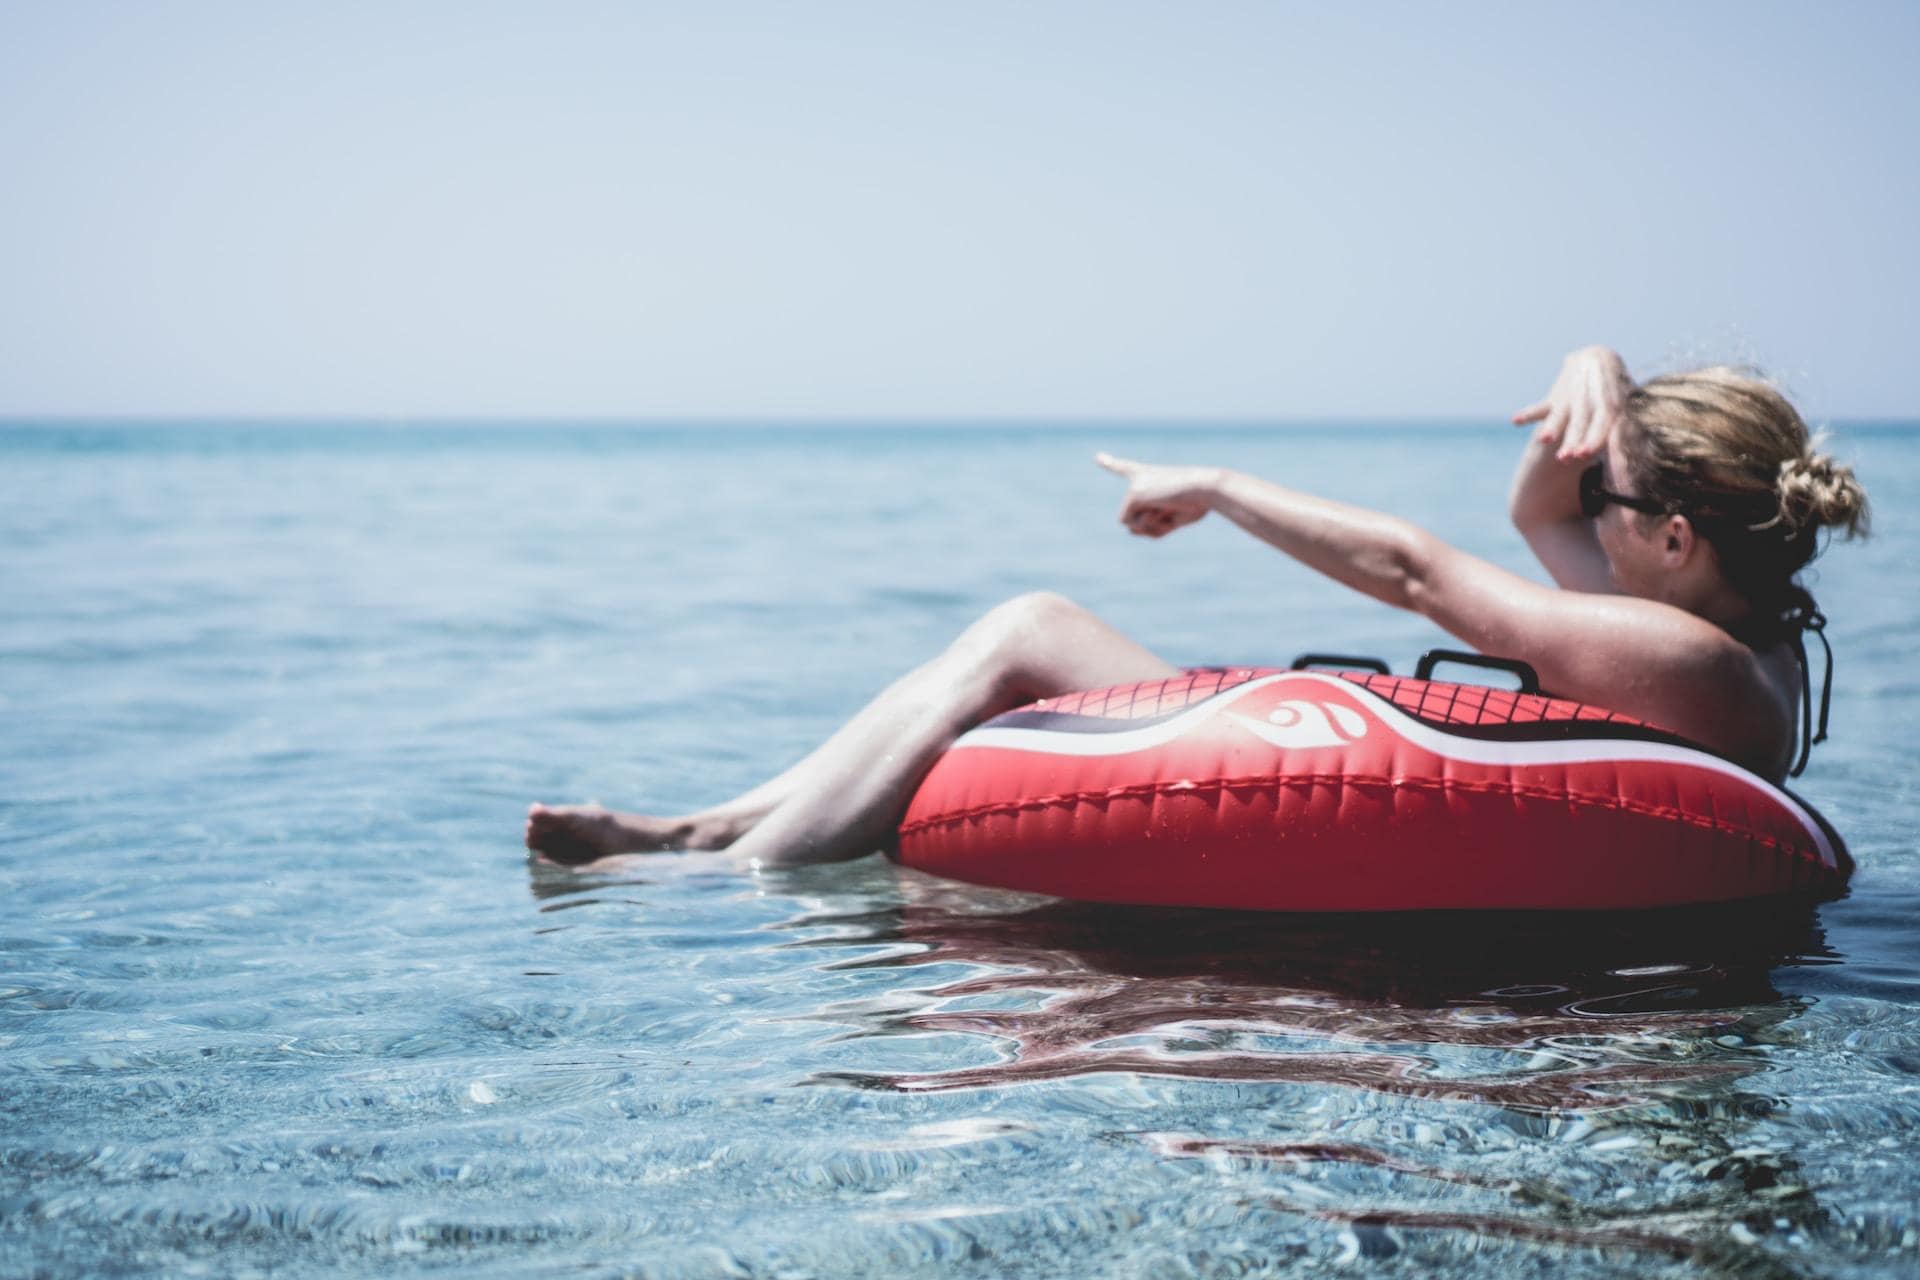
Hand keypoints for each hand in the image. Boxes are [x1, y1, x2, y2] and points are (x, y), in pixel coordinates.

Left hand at [1095, 452, 1220, 538]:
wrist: (1206, 488)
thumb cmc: (1198, 501)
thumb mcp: (1175, 519)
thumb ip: (1151, 527)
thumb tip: (1130, 530)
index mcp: (1151, 476)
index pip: (1127, 469)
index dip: (1111, 463)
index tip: (1098, 457)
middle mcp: (1140, 477)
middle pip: (1133, 516)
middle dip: (1150, 525)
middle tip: (1172, 509)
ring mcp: (1135, 485)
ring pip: (1129, 522)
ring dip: (1149, 525)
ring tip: (1168, 507)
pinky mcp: (1134, 494)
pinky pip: (1129, 523)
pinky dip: (1146, 525)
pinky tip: (1160, 508)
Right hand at [1511, 346, 1633, 461]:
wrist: (1600, 359)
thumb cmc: (1618, 394)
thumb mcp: (1628, 407)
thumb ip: (1630, 434)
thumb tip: (1638, 464)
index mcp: (1611, 405)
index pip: (1603, 422)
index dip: (1595, 437)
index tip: (1586, 453)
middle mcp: (1589, 401)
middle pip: (1581, 423)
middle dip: (1574, 439)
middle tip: (1567, 457)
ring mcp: (1571, 399)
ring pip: (1562, 415)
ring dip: (1552, 427)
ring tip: (1544, 440)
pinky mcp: (1556, 399)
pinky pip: (1542, 408)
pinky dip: (1529, 414)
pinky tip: (1516, 421)